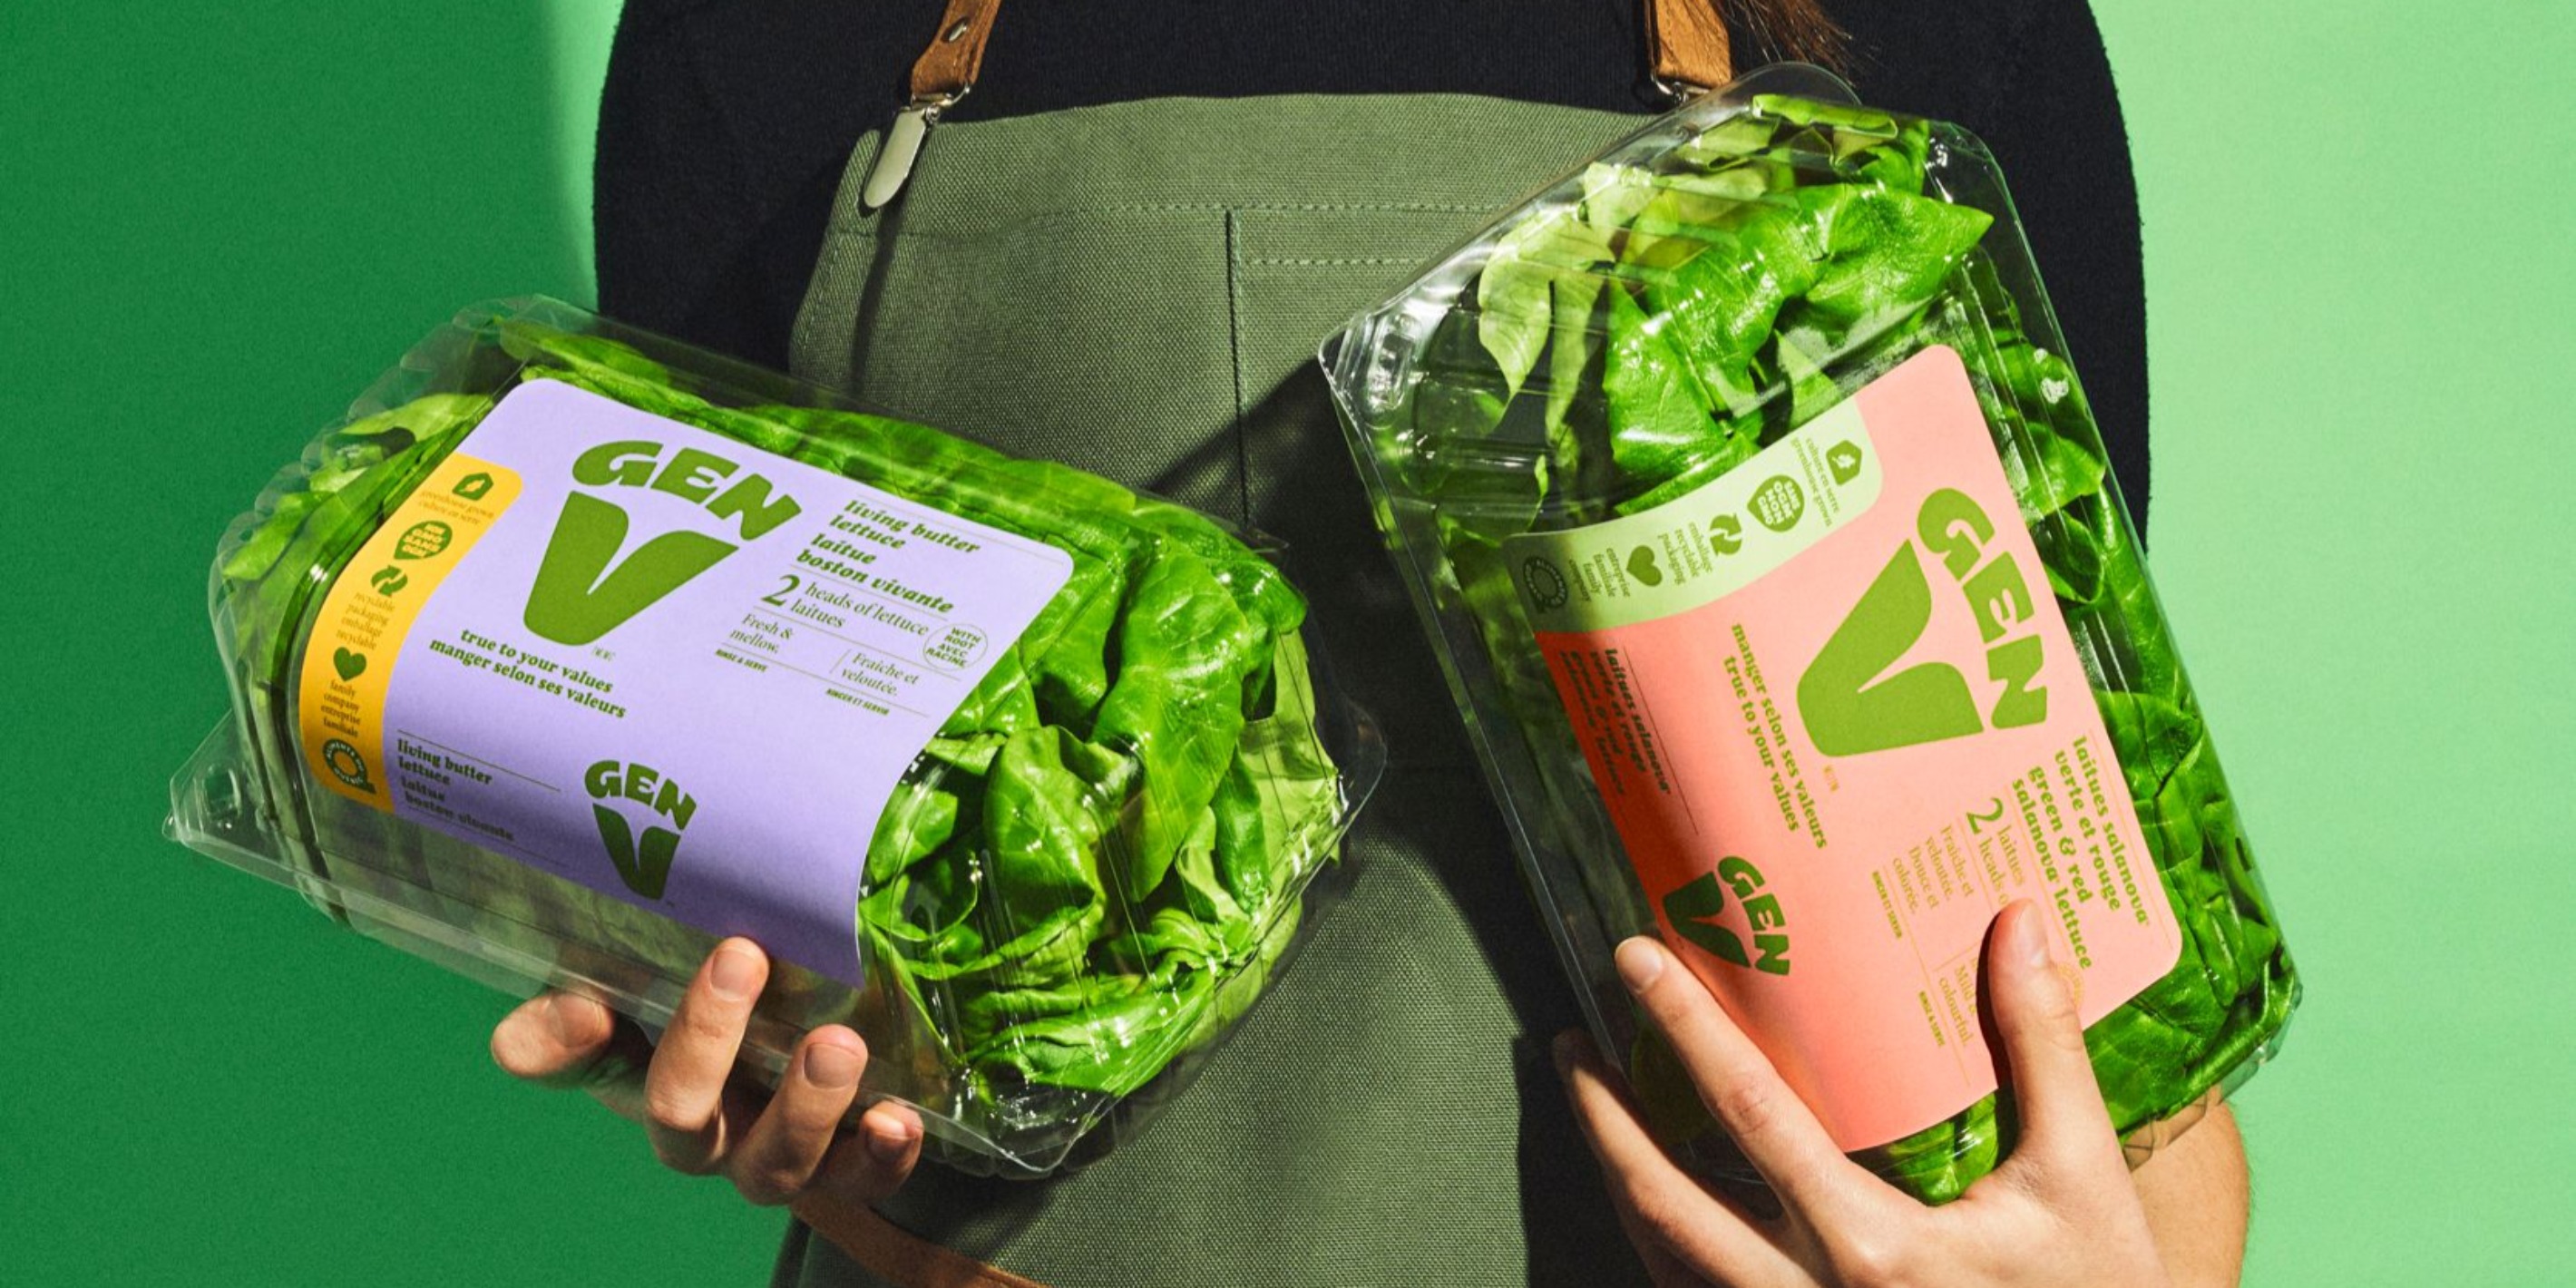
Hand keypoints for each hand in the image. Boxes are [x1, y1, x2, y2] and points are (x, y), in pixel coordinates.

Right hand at [490, 937, 922, 1207]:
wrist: (831, 1034)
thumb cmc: (745, 995)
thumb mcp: (686, 970)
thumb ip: (626, 966)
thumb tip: (543, 1020)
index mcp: (644, 1075)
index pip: (584, 1062)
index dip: (565, 1043)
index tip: (586, 998)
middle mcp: (705, 1130)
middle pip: (683, 1122)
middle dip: (707, 1044)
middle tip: (743, 958)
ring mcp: (776, 1154)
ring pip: (773, 1165)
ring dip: (804, 1109)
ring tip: (837, 1047)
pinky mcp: (848, 1164)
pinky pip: (861, 1179)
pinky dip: (880, 1155)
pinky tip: (896, 1119)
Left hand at [1559, 900, 2179, 1287]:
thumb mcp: (2081, 1178)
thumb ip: (2041, 1048)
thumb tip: (2019, 923)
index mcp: (1873, 1246)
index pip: (1749, 1116)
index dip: (1686, 1030)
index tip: (1636, 960)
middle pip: (1662, 1201)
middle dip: (1602, 1117)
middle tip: (1568, 1043)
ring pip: (1662, 1260)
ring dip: (1617, 1178)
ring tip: (1591, 1106)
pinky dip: (1658, 1244)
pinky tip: (1650, 1196)